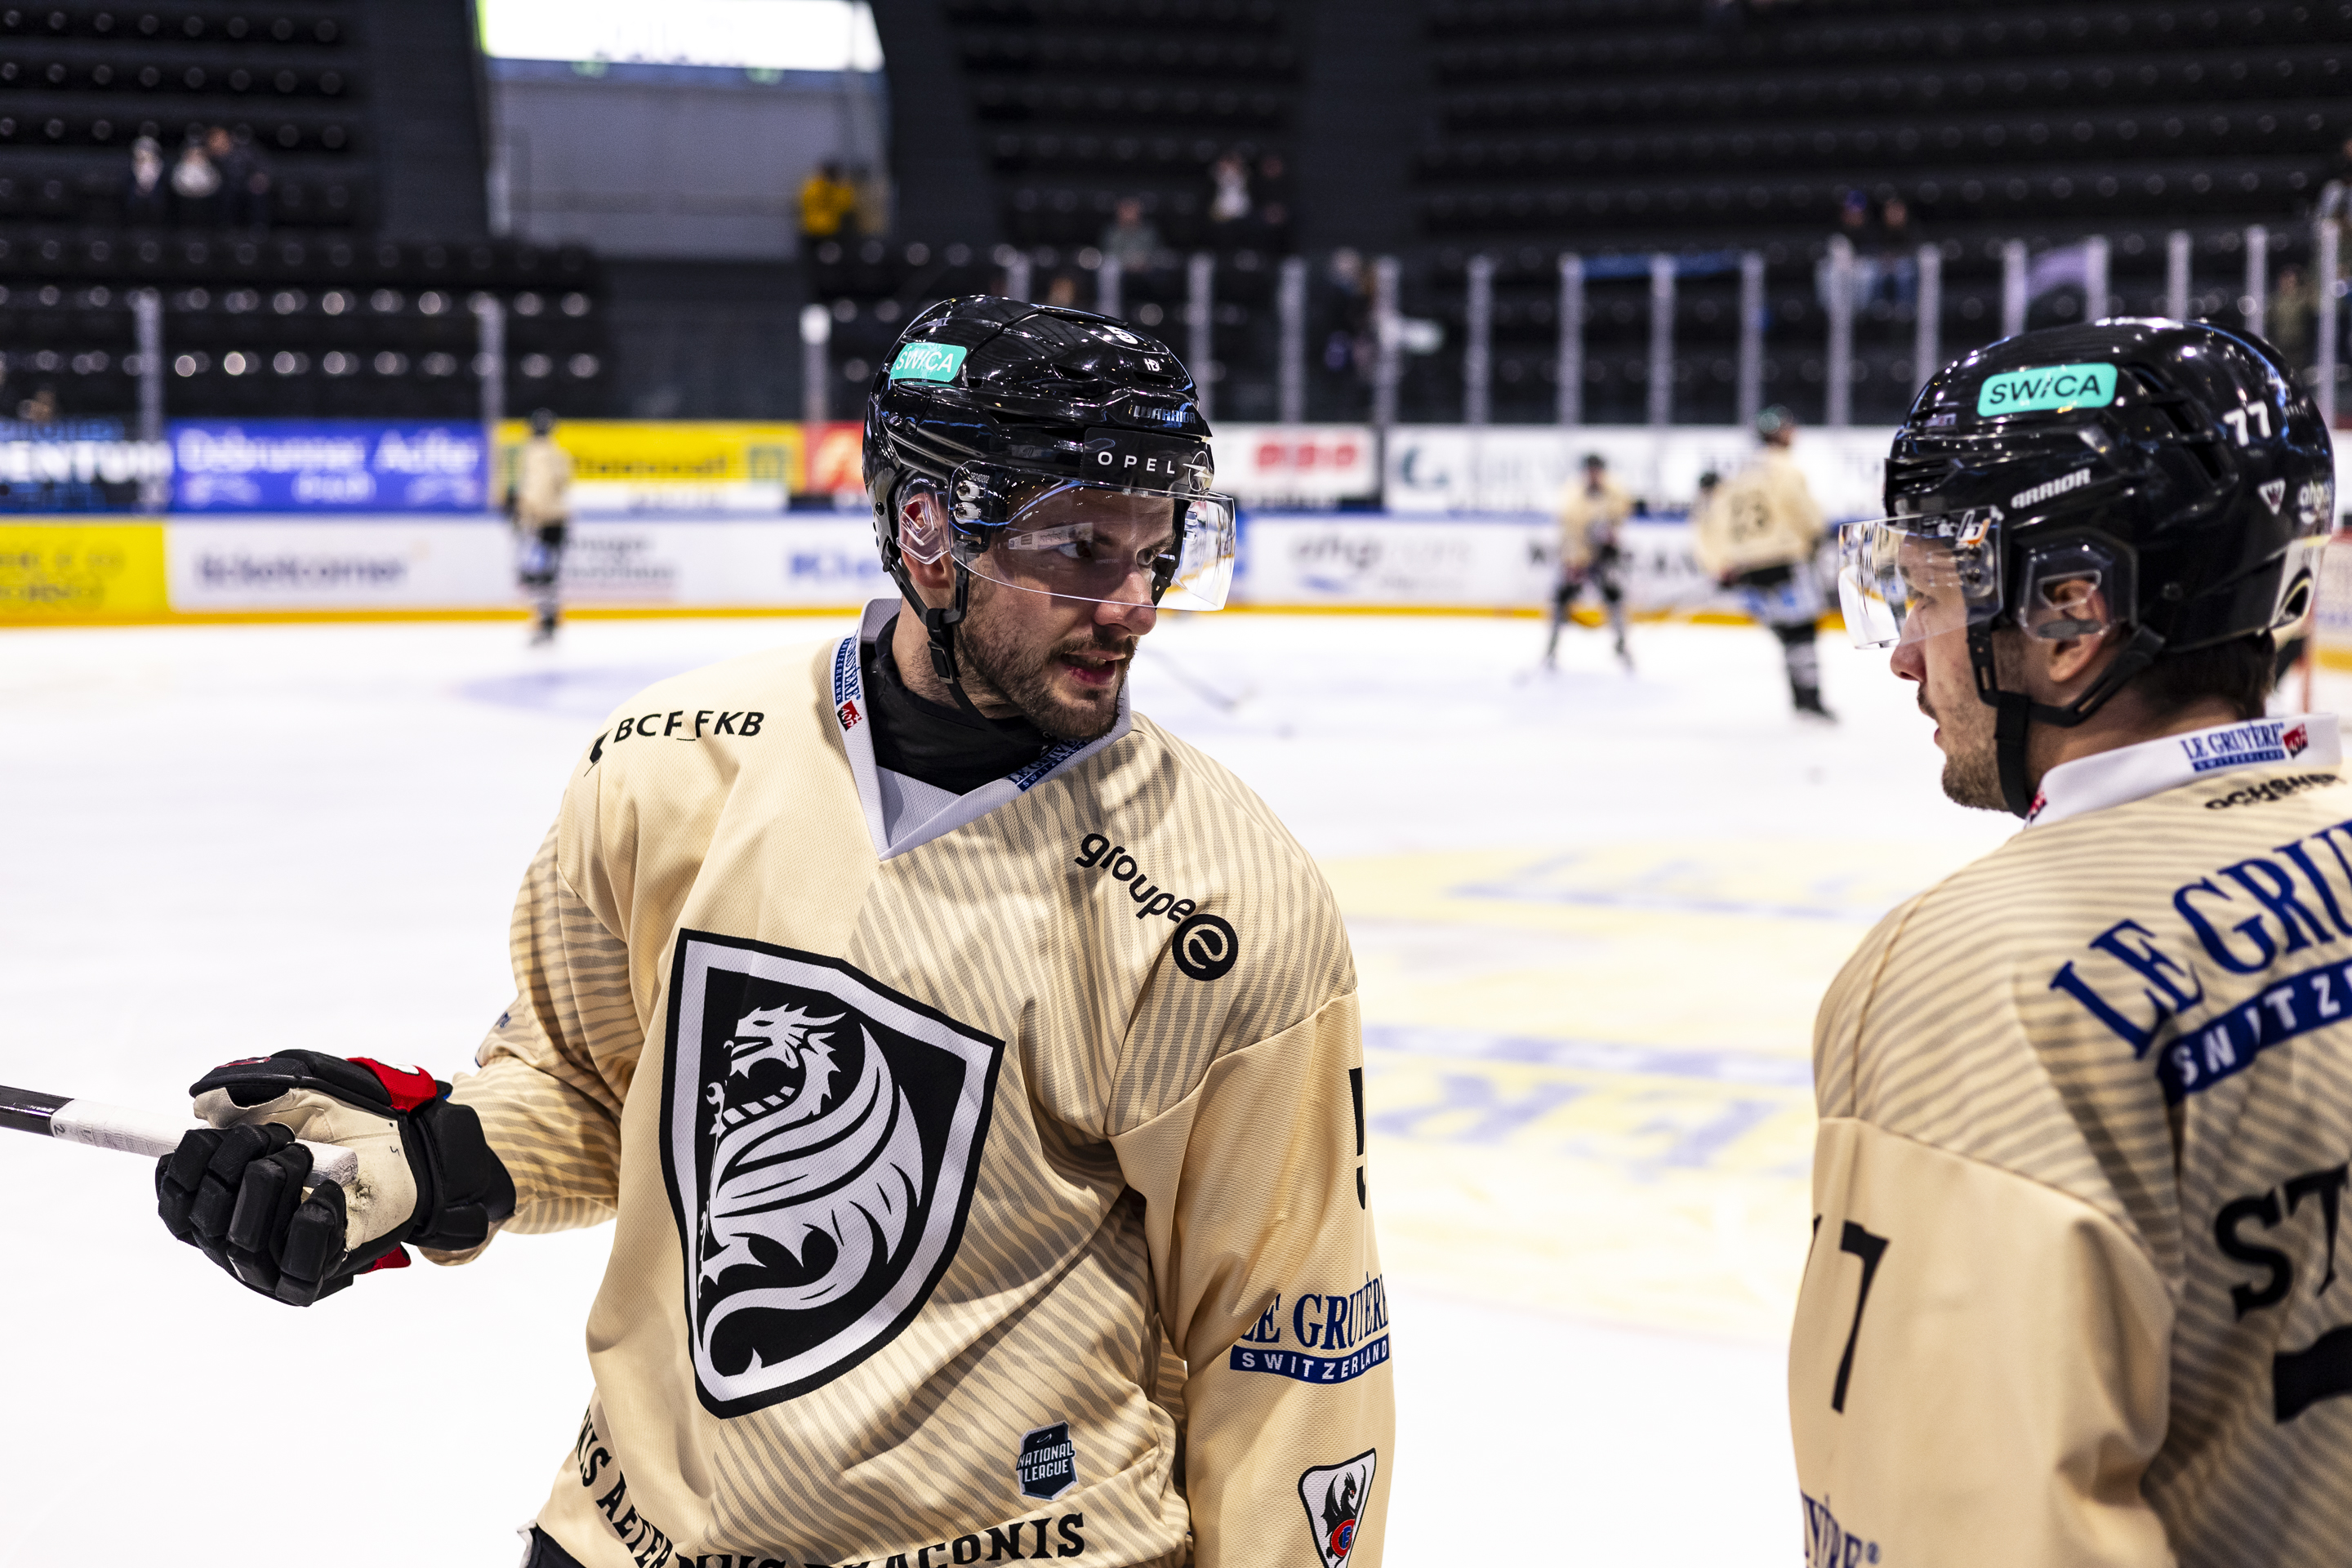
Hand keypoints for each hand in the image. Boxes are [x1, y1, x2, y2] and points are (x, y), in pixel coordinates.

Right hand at [156, 1051, 514, 1305]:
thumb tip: (201, 1103)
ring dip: (271, 1184)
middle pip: (202, 1222)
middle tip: (274, 1135)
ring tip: (306, 1155)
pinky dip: (311, 1219)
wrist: (414, 1145)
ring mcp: (275, 1265)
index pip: (176, 1209)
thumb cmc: (349, 1121)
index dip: (179, 1174)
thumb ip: (244, 1092)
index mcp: (222, 1205)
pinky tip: (331, 1190)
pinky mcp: (316, 1275)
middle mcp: (238, 1241)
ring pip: (242, 1242)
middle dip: (230, 1166)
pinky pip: (297, 1261)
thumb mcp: (294, 1093)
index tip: (202, 1136)